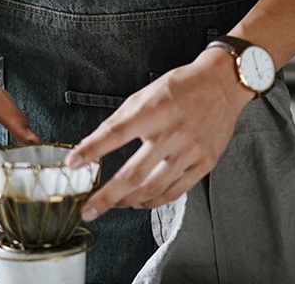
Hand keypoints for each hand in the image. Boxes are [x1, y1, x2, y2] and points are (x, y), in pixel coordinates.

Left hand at [65, 48, 251, 219]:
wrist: (222, 85)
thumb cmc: (181, 87)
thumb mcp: (146, 92)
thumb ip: (123, 118)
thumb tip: (96, 142)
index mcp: (153, 110)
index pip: (115, 133)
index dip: (91, 150)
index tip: (73, 164)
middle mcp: (171, 132)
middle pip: (134, 173)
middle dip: (107, 195)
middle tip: (89, 209)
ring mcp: (190, 150)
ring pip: (153, 187)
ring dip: (128, 201)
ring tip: (112, 204)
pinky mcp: (204, 163)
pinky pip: (175, 191)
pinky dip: (154, 200)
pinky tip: (140, 201)